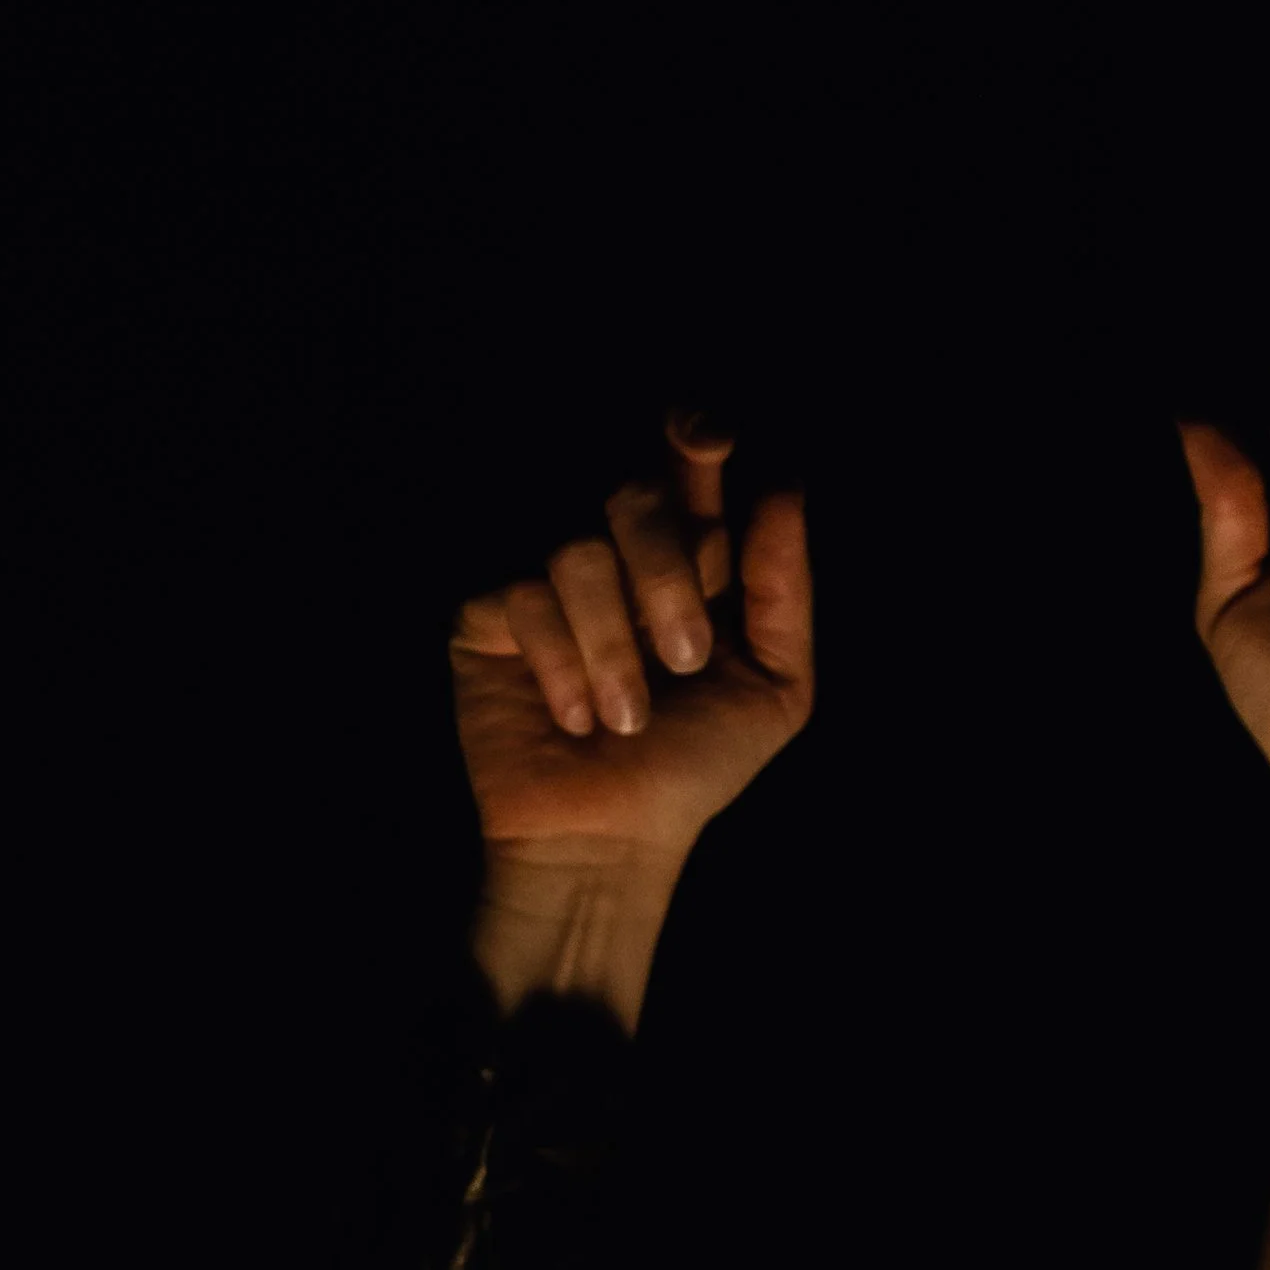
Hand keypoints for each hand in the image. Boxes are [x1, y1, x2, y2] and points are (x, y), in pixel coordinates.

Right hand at [451, 414, 813, 872]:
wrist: (610, 839)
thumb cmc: (690, 769)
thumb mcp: (772, 689)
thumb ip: (785, 591)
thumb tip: (783, 486)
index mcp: (688, 552)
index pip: (689, 457)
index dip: (697, 431)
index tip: (710, 441)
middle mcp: (614, 549)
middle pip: (633, 488)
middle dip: (666, 571)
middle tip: (686, 659)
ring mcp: (543, 574)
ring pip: (574, 544)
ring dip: (613, 643)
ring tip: (626, 720)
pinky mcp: (485, 613)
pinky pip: (519, 592)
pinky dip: (560, 664)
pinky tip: (572, 718)